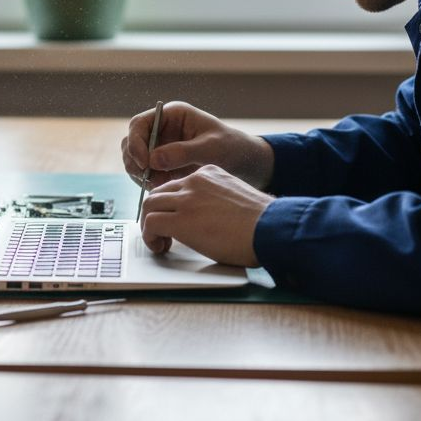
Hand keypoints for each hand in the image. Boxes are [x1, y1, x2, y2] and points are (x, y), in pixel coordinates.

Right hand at [121, 101, 274, 189]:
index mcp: (172, 116)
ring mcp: (160, 147)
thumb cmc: (231, 147)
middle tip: (146, 176)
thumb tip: (153, 159)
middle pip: (131, 141)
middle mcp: (162, 129)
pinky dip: (148, 182)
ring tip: (157, 184)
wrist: (244, 163)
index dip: (136, 142)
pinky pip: (144, 173)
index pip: (140, 123)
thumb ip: (182, 152)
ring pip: (134, 158)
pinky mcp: (162, 165)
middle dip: (134, 160)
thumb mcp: (211, 148)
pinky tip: (161, 187)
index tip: (144, 162)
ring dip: (140, 173)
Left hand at [139, 165, 272, 266]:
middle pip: (158, 193)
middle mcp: (194, 181)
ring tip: (159, 242)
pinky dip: (150, 236)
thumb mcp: (236, 200)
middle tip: (162, 234)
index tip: (175, 220)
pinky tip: (160, 246)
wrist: (271, 229)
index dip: (171, 205)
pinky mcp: (181, 219)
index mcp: (209, 174)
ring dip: (149, 226)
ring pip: (149, 206)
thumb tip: (208, 219)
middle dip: (156, 213)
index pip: (178, 185)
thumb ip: (216, 201)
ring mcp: (186, 199)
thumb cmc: (262, 223)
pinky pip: (151, 223)